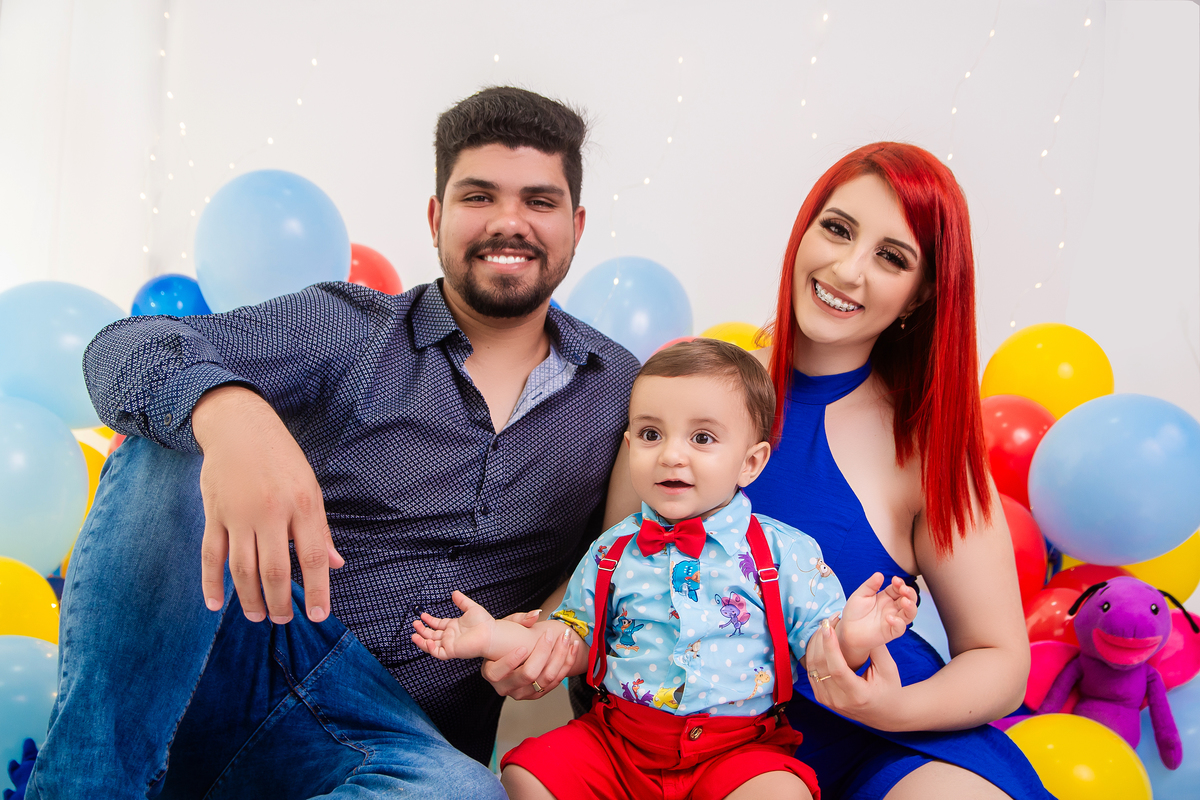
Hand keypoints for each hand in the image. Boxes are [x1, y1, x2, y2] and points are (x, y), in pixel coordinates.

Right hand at [194, 385, 343, 624]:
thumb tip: (336, 564)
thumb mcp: (311, 488)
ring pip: (242, 569)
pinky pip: (212, 555)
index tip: (319, 615)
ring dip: (249, 598)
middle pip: (274, 570)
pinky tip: (216, 604)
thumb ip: (320, 530)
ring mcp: (239, 514)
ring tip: (258, 616)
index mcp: (303, 505)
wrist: (239, 427)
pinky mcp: (214, 514)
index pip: (313, 556)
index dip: (318, 589)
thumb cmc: (282, 460)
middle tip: (284, 620)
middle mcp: (271, 512)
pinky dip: (211, 582)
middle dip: (280, 602)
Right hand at [411, 591, 498, 660]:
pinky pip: (438, 652)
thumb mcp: (471, 608)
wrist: (491, 633)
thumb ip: (462, 601)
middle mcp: (450, 636)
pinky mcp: (452, 651)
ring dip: (422, 641)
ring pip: (431, 645)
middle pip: (431, 634)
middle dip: (422, 630)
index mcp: (453, 626)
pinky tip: (427, 641)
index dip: (429, 621)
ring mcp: (450, 644)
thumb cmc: (485, 623)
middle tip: (414, 624)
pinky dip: (431, 648)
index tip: (421, 615)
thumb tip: (454, 592)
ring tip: (414, 635)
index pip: (437, 625)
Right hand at [481, 610, 579, 699]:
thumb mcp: (507, 626)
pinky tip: (572, 648)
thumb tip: (535, 615)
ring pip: (546, 679)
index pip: (498, 672)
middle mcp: (505, 687)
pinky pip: (555, 682)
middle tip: (551, 634)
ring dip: (560, 657)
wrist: (514, 653)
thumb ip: (519, 619)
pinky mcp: (536, 694)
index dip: (511, 661)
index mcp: (490, 673)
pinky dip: (566, 664)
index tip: (523, 647)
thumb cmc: (507, 639)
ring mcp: (522, 693)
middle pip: (528, 675)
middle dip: (543, 653)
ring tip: (567, 638)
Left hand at [804, 620, 909, 730]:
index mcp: (858, 696)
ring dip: (816, 644)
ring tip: (826, 626)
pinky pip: (811, 672)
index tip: (828, 626)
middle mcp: (839, 701)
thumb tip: (860, 625)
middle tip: (830, 620)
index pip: (837, 669)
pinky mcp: (821, 697)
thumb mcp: (888, 669)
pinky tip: (822, 640)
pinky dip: (814, 653)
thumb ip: (875, 648)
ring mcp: (827, 701)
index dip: (830, 646)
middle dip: (821, 639)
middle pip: (820, 666)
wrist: (885, 714)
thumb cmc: (890, 689)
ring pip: (812, 667)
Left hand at [838, 573, 917, 656]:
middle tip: (903, 589)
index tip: (895, 580)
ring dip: (910, 607)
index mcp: (887, 597)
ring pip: (910, 614)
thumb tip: (880, 574)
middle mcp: (893, 608)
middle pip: (909, 600)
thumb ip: (870, 585)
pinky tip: (889, 617)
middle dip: (910, 593)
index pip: (899, 588)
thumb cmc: (854, 612)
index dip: (900, 584)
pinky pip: (900, 628)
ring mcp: (893, 620)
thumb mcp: (860, 595)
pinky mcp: (890, 632)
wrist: (847, 630)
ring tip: (904, 602)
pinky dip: (898, 623)